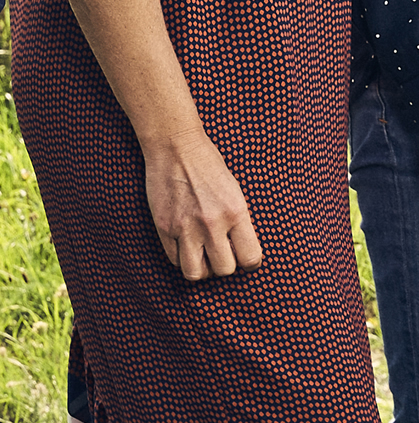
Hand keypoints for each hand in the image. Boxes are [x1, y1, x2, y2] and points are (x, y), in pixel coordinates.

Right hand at [143, 128, 262, 279]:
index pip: (249, 256)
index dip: (251, 263)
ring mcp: (185, 228)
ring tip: (205, 257)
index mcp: (236, 211)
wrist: (177, 148)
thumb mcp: (235, 189)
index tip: (248, 261)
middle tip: (224, 256)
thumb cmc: (210, 165)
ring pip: (195, 274)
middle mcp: (212, 223)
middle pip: (223, 270)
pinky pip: (175, 261)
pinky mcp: (164, 229)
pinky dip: (182, 259)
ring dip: (202, 270)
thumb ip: (238, 219)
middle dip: (226, 267)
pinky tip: (188, 246)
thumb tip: (241, 248)